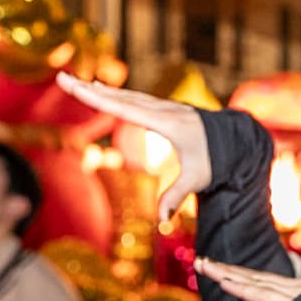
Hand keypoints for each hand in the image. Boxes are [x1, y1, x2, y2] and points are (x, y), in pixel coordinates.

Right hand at [55, 74, 213, 216]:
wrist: (238, 142)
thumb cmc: (217, 161)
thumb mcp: (197, 179)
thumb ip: (176, 197)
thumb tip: (162, 222)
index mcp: (169, 123)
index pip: (127, 109)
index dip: (100, 100)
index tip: (79, 88)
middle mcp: (165, 109)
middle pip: (121, 97)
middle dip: (90, 89)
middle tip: (62, 78)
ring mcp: (166, 107)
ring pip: (128, 96)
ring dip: (102, 91)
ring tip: (77, 84)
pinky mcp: (166, 110)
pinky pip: (136, 99)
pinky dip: (118, 96)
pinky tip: (105, 93)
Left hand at [192, 259, 300, 300]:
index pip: (265, 286)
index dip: (242, 279)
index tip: (221, 273)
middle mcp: (297, 290)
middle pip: (254, 278)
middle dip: (226, 269)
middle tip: (201, 261)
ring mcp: (295, 294)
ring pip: (252, 282)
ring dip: (225, 273)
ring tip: (202, 264)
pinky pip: (261, 295)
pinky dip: (241, 288)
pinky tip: (222, 281)